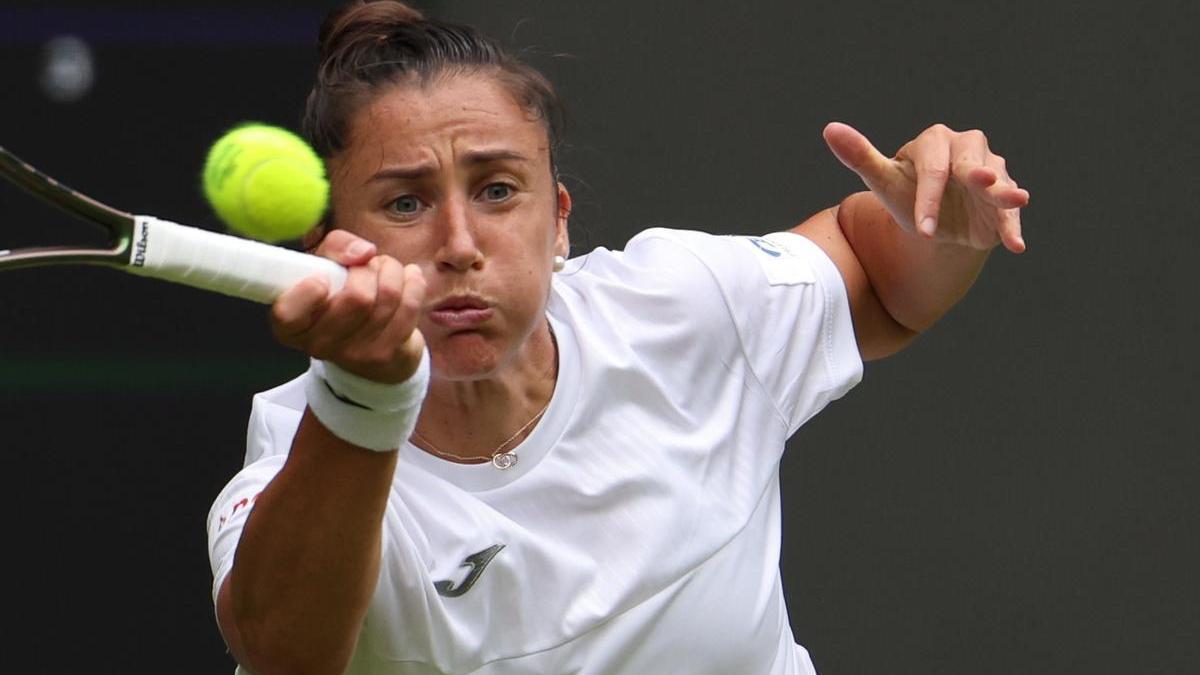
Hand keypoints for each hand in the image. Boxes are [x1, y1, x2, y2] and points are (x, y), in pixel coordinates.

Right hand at [271, 230, 426, 383]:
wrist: (372, 345)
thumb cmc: (340, 295)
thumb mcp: (326, 266)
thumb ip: (336, 247)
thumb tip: (364, 252)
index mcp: (291, 325)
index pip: (288, 313)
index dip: (307, 292)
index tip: (322, 277)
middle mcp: (317, 345)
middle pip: (357, 296)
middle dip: (368, 269)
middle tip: (366, 266)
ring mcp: (354, 355)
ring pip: (388, 297)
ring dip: (392, 271)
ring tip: (386, 270)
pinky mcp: (386, 355)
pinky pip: (410, 307)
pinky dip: (414, 283)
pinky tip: (410, 277)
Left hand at [823, 122, 1029, 252]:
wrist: (931, 223)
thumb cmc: (904, 194)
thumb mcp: (882, 180)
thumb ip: (860, 156)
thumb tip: (830, 129)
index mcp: (934, 142)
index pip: (932, 168)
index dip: (928, 197)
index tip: (922, 229)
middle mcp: (966, 149)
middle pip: (971, 163)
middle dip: (975, 176)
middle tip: (982, 182)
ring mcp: (989, 170)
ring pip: (998, 181)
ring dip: (1006, 193)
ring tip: (1016, 200)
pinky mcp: (1003, 196)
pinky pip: (1009, 211)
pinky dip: (1012, 227)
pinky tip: (1016, 245)